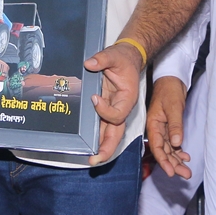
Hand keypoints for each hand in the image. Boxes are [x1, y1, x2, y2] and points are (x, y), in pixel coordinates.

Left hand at [83, 41, 143, 165]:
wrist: (127, 58)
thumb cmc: (123, 59)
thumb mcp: (114, 54)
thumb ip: (103, 59)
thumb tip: (90, 64)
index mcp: (128, 98)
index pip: (118, 114)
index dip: (105, 111)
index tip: (94, 98)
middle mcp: (122, 107)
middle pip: (117, 133)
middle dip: (107, 148)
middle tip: (95, 159)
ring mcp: (114, 110)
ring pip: (110, 133)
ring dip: (102, 147)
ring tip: (91, 160)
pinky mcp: (106, 109)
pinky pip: (103, 126)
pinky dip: (97, 137)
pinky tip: (88, 146)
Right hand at [146, 75, 191, 178]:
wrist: (172, 78)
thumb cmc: (169, 89)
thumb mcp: (173, 107)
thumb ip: (175, 126)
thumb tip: (176, 144)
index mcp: (153, 124)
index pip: (157, 147)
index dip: (163, 161)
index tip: (171, 172)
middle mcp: (156, 128)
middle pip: (163, 151)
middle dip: (173, 164)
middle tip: (184, 174)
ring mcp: (162, 128)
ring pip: (168, 149)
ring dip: (176, 160)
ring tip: (186, 170)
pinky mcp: (169, 126)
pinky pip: (172, 143)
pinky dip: (178, 151)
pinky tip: (185, 157)